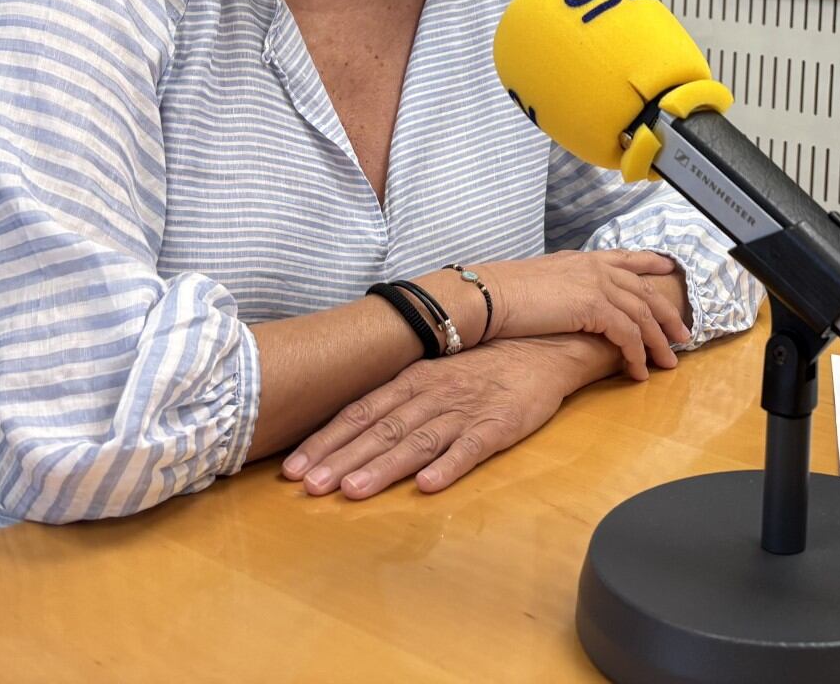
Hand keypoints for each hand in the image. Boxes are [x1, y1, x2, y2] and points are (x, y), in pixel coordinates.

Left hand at [282, 336, 598, 499]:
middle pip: (381, 430)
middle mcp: (434, 394)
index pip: (361, 411)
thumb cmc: (484, 364)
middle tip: (310, 487)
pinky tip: (429, 486)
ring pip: (418, 441)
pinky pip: (473, 447)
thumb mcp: (435, 371)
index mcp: (414, 380)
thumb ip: (397, 398)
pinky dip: (450, 466)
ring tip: (353, 491)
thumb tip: (347, 429)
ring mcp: (467, 410)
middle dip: (342, 459)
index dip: (327, 440)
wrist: (545, 346)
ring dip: (384, 467)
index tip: (294, 468)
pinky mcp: (501, 425)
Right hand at [464, 250, 689, 379]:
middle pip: (644, 290)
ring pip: (642, 315)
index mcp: (583, 259)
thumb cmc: (504, 293)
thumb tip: (567, 300)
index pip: (626, 258)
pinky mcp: (595, 306)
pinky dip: (636, 354)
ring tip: (668, 363)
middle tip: (683, 334)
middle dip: (667, 314)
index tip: (669, 267)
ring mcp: (597, 284)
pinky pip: (627, 334)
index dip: (651, 263)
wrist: (489, 296)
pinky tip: (638, 371)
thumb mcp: (541, 281)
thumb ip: (563, 286)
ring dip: (657, 342)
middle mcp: (596, 268)